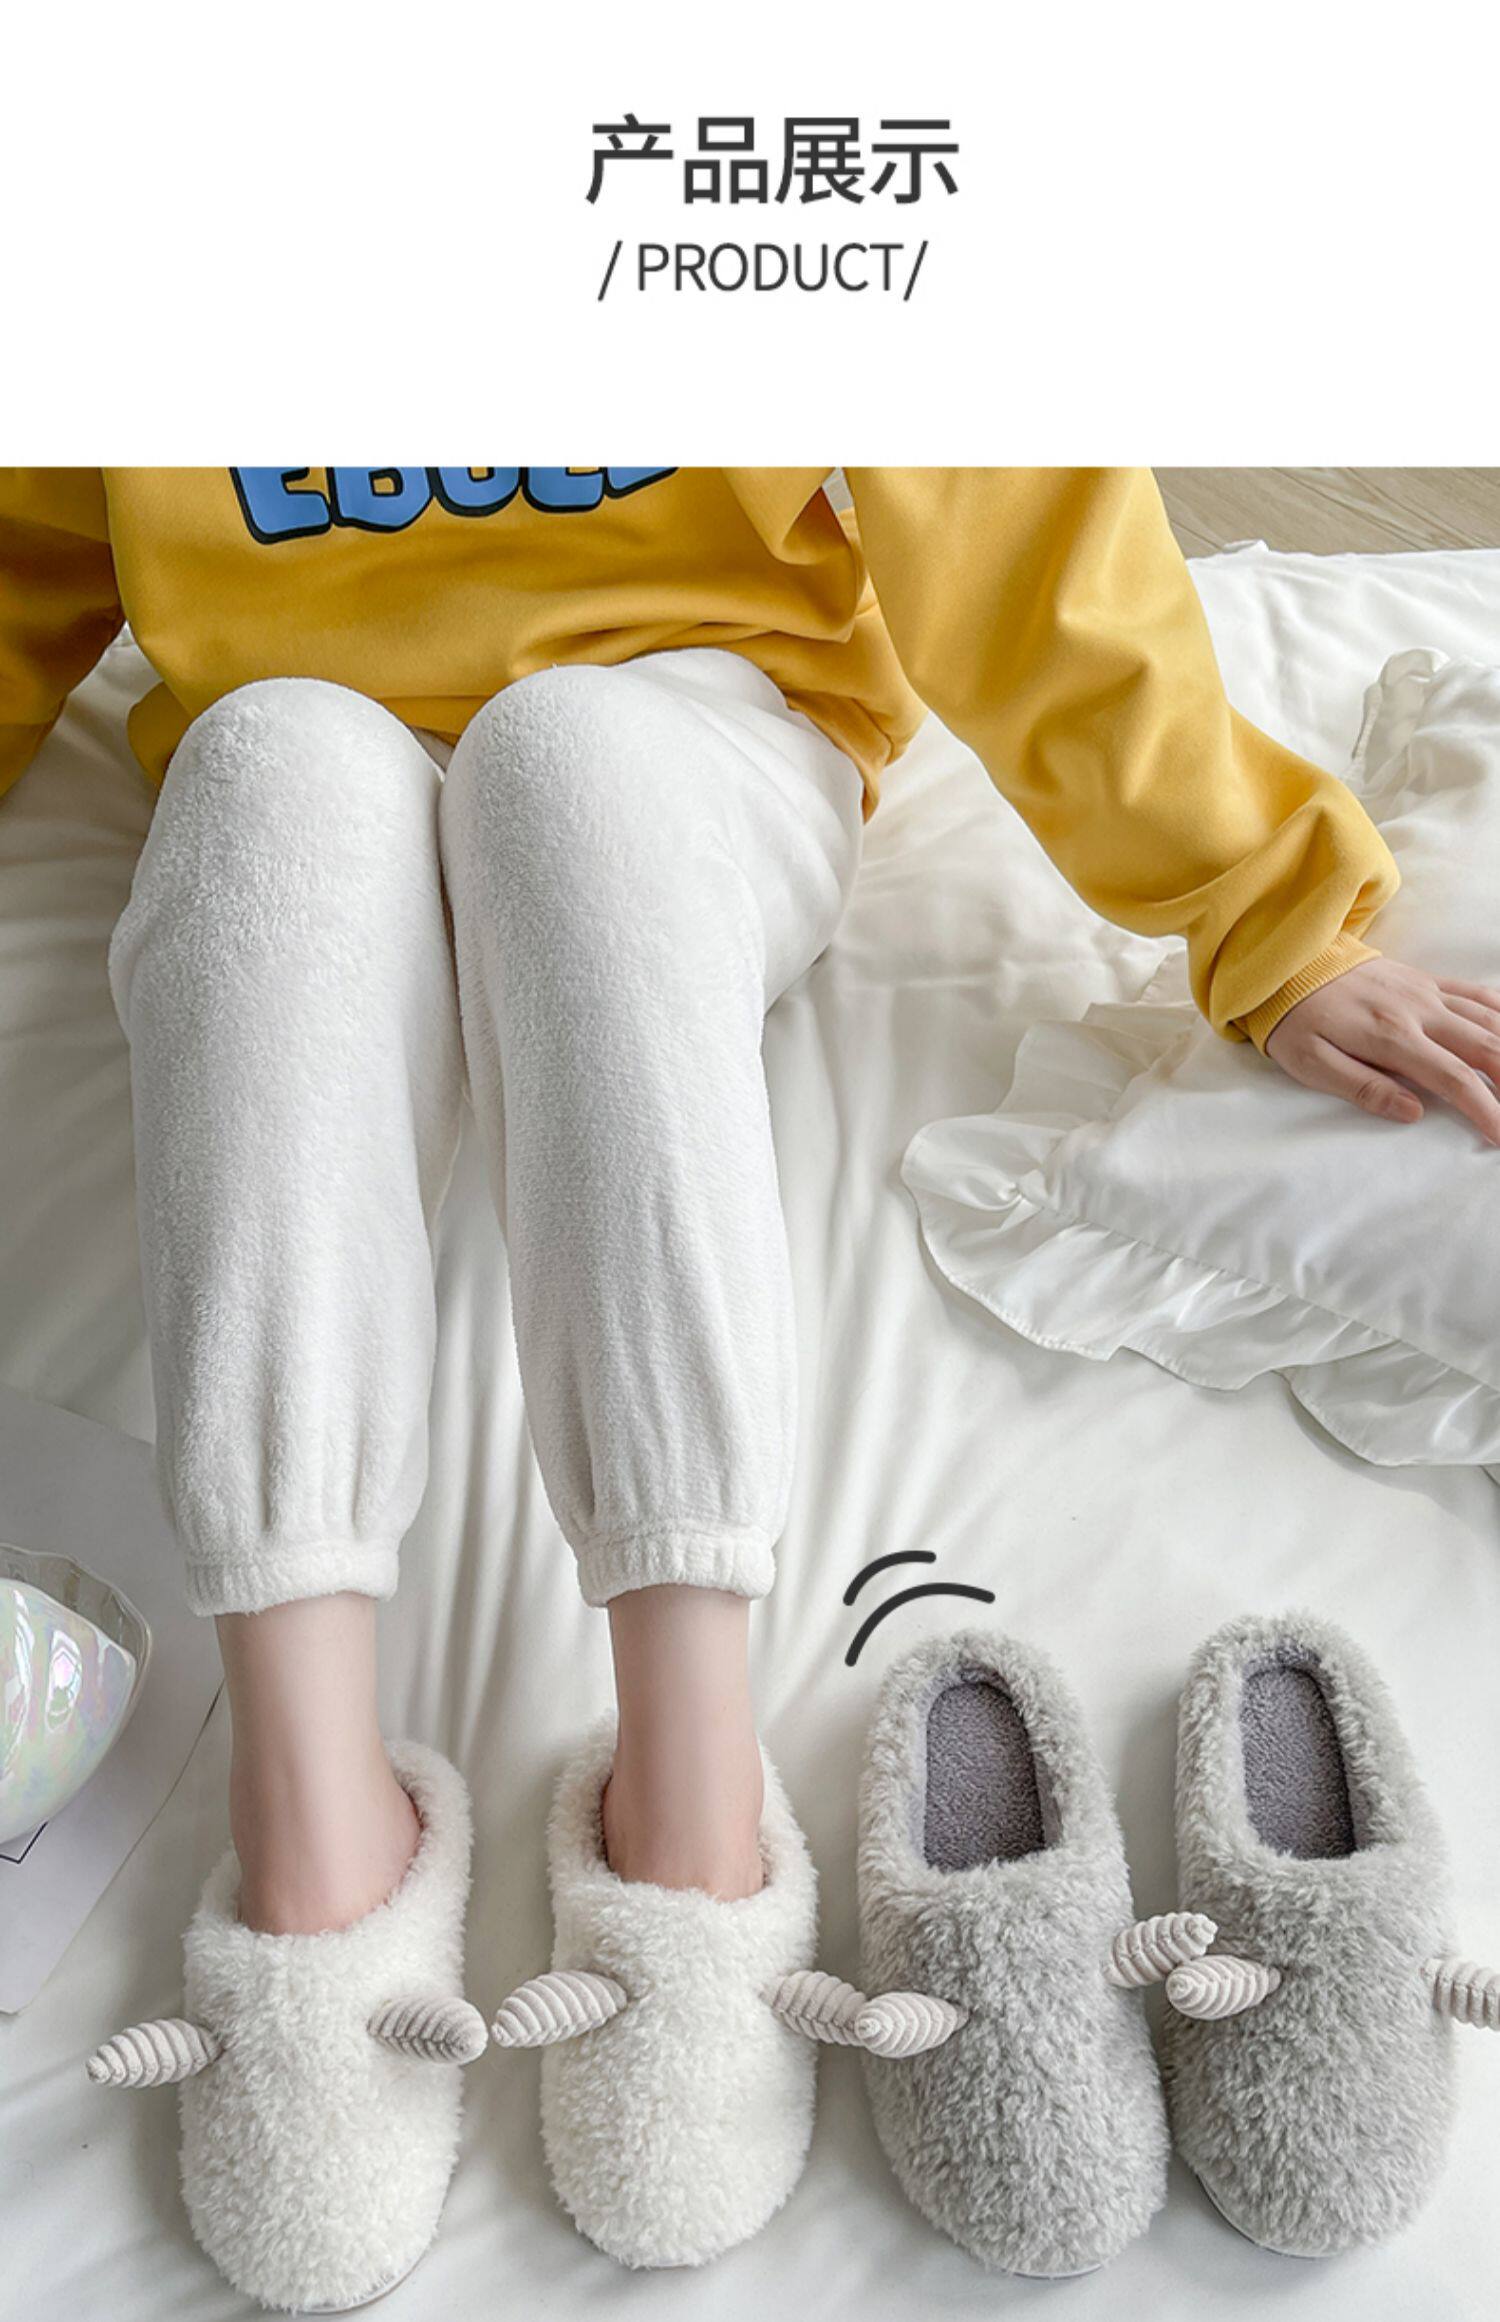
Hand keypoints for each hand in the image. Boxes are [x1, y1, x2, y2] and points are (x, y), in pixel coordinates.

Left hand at [1265, 958, 1499, 1144]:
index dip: (1485, 1108)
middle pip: (1485, 1046)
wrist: (1286, 964)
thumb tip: (1413, 1113)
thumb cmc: (1295, 1020)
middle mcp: (1419, 1011)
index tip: (1499, 1136)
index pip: (1454, 1078)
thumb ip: (1364, 1088)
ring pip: (1488, 1019)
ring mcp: (1426, 991)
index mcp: (1392, 1037)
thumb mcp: (1313, 1063)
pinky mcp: (1424, 980)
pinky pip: (1475, 993)